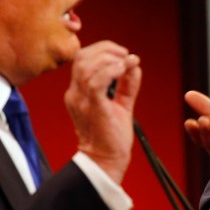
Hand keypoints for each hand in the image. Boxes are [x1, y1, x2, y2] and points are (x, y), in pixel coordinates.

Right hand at [65, 40, 141, 183]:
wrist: (106, 161)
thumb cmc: (111, 136)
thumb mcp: (120, 103)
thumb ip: (126, 84)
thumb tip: (134, 64)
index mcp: (78, 91)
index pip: (81, 58)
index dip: (102, 49)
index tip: (123, 54)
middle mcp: (75, 93)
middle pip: (81, 56)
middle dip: (106, 48)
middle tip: (125, 56)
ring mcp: (81, 100)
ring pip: (87, 66)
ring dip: (110, 58)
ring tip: (126, 63)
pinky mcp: (93, 107)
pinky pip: (96, 82)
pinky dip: (111, 71)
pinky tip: (123, 70)